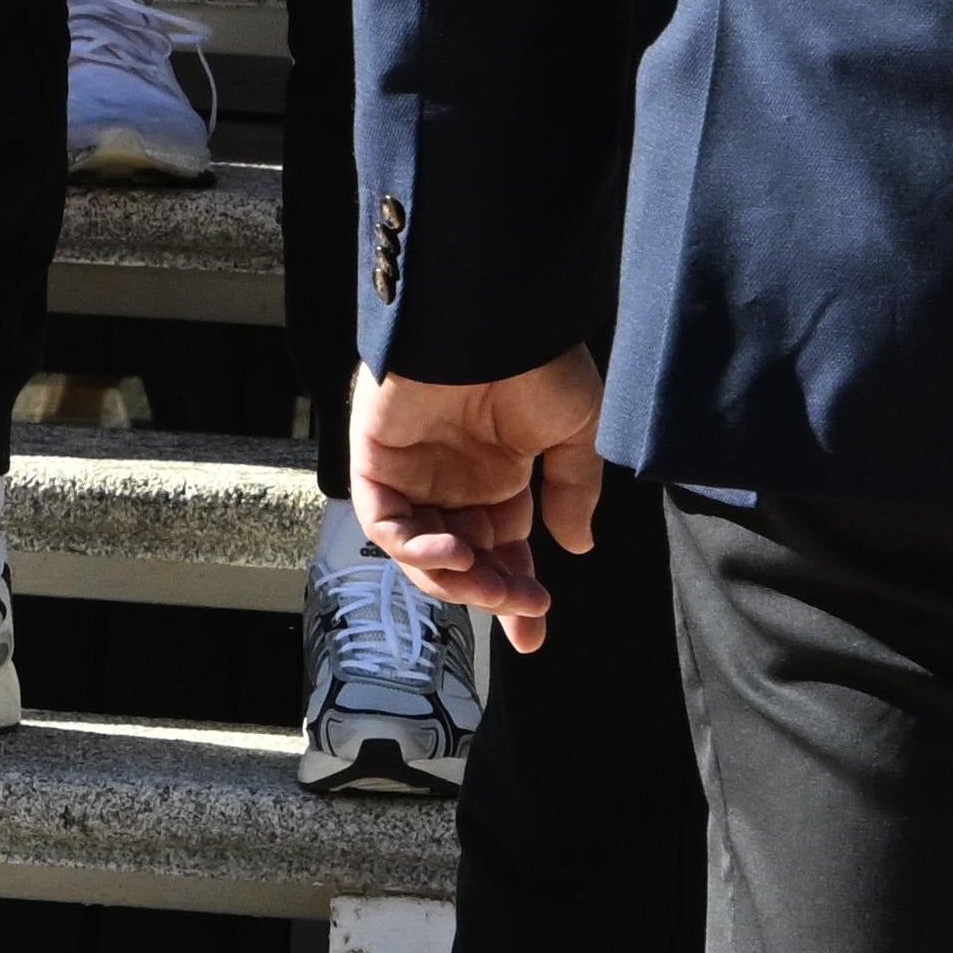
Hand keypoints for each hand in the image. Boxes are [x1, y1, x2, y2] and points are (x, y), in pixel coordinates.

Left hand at [360, 356, 611, 646]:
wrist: (491, 319)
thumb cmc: (537, 362)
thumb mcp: (576, 434)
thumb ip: (572, 491)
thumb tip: (577, 546)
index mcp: (498, 478)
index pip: (502, 551)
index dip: (515, 594)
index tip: (534, 633)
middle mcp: (452, 481)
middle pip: (463, 562)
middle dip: (492, 594)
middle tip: (526, 607)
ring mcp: (413, 473)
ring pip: (420, 552)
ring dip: (456, 580)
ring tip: (491, 583)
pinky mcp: (375, 459)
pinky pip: (383, 520)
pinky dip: (413, 547)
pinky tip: (453, 554)